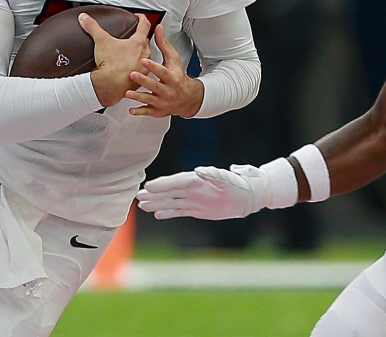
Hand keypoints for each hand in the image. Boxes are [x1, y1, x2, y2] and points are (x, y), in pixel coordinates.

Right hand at [81, 12, 151, 106]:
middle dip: (139, 38)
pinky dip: (136, 67)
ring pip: (145, 56)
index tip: (139, 17)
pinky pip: (142, 70)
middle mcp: (145, 54)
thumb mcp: (100, 41)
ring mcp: (144, 67)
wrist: (111, 85)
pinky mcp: (141, 78)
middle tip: (133, 36)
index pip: (144, 25)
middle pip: (145, 41)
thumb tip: (85, 18)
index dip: (142, 18)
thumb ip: (92, 27)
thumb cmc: (111, 64)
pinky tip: (129, 68)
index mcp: (138, 42)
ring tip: (129, 54)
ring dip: (139, 54)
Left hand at [125, 24, 204, 117]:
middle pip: (155, 86)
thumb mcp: (174, 60)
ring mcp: (163, 102)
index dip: (154, 66)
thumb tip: (158, 27)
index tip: (144, 60)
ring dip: (138, 97)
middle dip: (144, 81)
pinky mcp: (158, 111)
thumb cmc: (178, 76)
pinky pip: (148, 112)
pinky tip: (131, 110)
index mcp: (172, 77)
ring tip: (127, 93)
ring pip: (150, 99)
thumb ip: (164, 44)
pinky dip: (139, 111)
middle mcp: (168, 90)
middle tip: (133, 74)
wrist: (188, 98)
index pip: (162, 71)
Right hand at [135, 164, 269, 219]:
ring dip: (157, 203)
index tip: (148, 186)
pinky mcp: (197, 209)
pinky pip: (179, 211)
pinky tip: (157, 215)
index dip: (163, 184)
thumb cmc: (238, 184)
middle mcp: (193, 189)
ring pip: (171, 202)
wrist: (247, 197)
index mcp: (198, 180)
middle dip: (155, 194)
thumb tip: (199, 170)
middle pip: (170, 192)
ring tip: (142, 205)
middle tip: (138, 196)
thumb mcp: (227, 178)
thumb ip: (213, 174)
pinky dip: (168, 213)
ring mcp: (194, 199)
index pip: (176, 182)